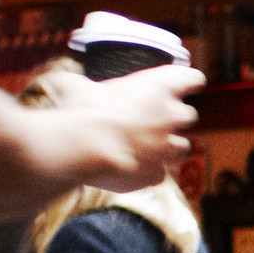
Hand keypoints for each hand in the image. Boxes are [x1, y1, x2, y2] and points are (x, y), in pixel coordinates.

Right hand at [54, 63, 199, 190]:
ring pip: (182, 147)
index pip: (192, 78)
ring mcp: (167, 148)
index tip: (188, 83)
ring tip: (149, 147)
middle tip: (155, 119)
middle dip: (174, 118)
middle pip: (188, 115)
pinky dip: (150, 172)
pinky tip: (134, 170)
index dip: (189, 80)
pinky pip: (160, 174)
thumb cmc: (82, 109)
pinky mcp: (157, 174)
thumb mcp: (73, 86)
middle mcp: (171, 116)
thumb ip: (75, 83)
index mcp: (159, 86)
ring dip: (169, 147)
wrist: (85, 148)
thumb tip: (61, 81)